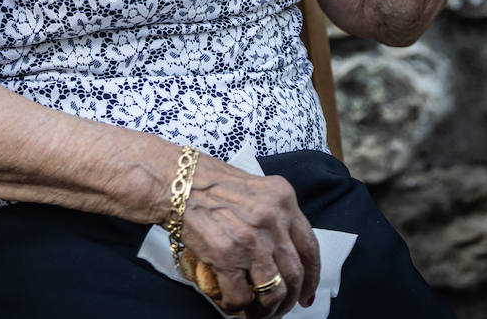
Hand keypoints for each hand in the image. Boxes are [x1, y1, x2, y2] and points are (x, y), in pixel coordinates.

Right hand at [180, 156, 319, 315]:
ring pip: (273, 291)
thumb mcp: (254, 189)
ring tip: (255, 312)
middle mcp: (272, 217)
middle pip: (295, 273)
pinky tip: (231, 305)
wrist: (176, 180)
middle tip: (278, 308)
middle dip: (288, 299)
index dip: (311, 276)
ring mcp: (251, 238)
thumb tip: (283, 253)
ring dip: (266, 309)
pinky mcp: (227, 255)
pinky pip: (242, 296)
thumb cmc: (210, 183)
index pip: (310, 246)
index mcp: (283, 198)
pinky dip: (238, 308)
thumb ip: (273, 215)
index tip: (306, 292)